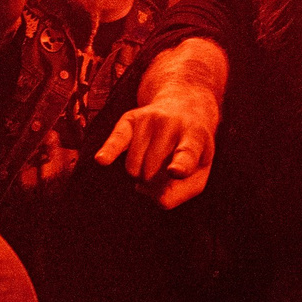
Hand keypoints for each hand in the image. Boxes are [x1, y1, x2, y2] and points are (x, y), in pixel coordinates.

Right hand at [95, 84, 220, 207]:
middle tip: (161, 172)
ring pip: (133, 166)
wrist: (182, 105)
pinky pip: (116, 141)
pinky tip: (102, 160)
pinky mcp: (130, 118)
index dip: (181, 165)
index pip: (188, 154)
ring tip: (149, 163)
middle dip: (152, 182)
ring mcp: (151, 119)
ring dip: (137, 175)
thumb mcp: (200, 170)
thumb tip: (150, 196)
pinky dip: (108, 153)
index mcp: (196, 138)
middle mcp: (173, 124)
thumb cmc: (190, 148)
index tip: (175, 171)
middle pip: (151, 171)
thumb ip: (180, 192)